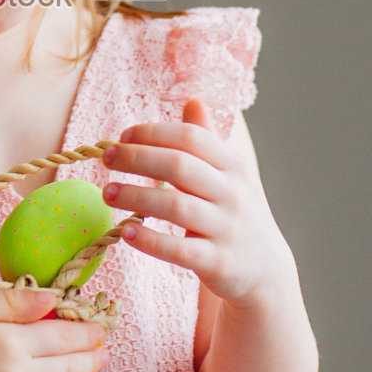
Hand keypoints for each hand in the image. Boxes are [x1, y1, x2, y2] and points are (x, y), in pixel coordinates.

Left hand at [101, 99, 294, 306]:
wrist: (266, 270)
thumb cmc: (236, 214)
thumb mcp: (231, 175)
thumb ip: (209, 140)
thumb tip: (193, 101)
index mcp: (234, 166)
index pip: (192, 137)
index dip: (154, 133)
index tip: (122, 136)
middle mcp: (233, 194)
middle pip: (180, 165)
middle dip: (137, 158)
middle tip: (106, 158)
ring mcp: (227, 229)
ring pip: (176, 206)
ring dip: (136, 196)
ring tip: (107, 193)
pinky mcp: (218, 263)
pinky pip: (179, 250)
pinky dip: (151, 240)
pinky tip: (126, 232)